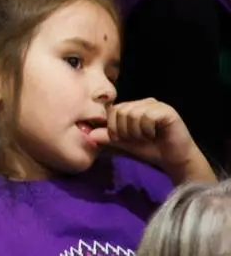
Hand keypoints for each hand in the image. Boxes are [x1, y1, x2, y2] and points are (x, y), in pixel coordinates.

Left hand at [89, 98, 214, 181]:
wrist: (173, 159)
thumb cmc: (150, 150)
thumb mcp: (125, 143)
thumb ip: (108, 137)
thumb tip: (90, 135)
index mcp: (133, 107)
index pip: (112, 110)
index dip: (113, 127)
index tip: (121, 139)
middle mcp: (144, 103)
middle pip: (120, 111)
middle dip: (124, 130)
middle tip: (137, 139)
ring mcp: (156, 105)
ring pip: (132, 114)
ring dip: (137, 132)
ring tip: (147, 137)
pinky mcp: (167, 110)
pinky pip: (147, 117)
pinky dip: (147, 130)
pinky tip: (155, 135)